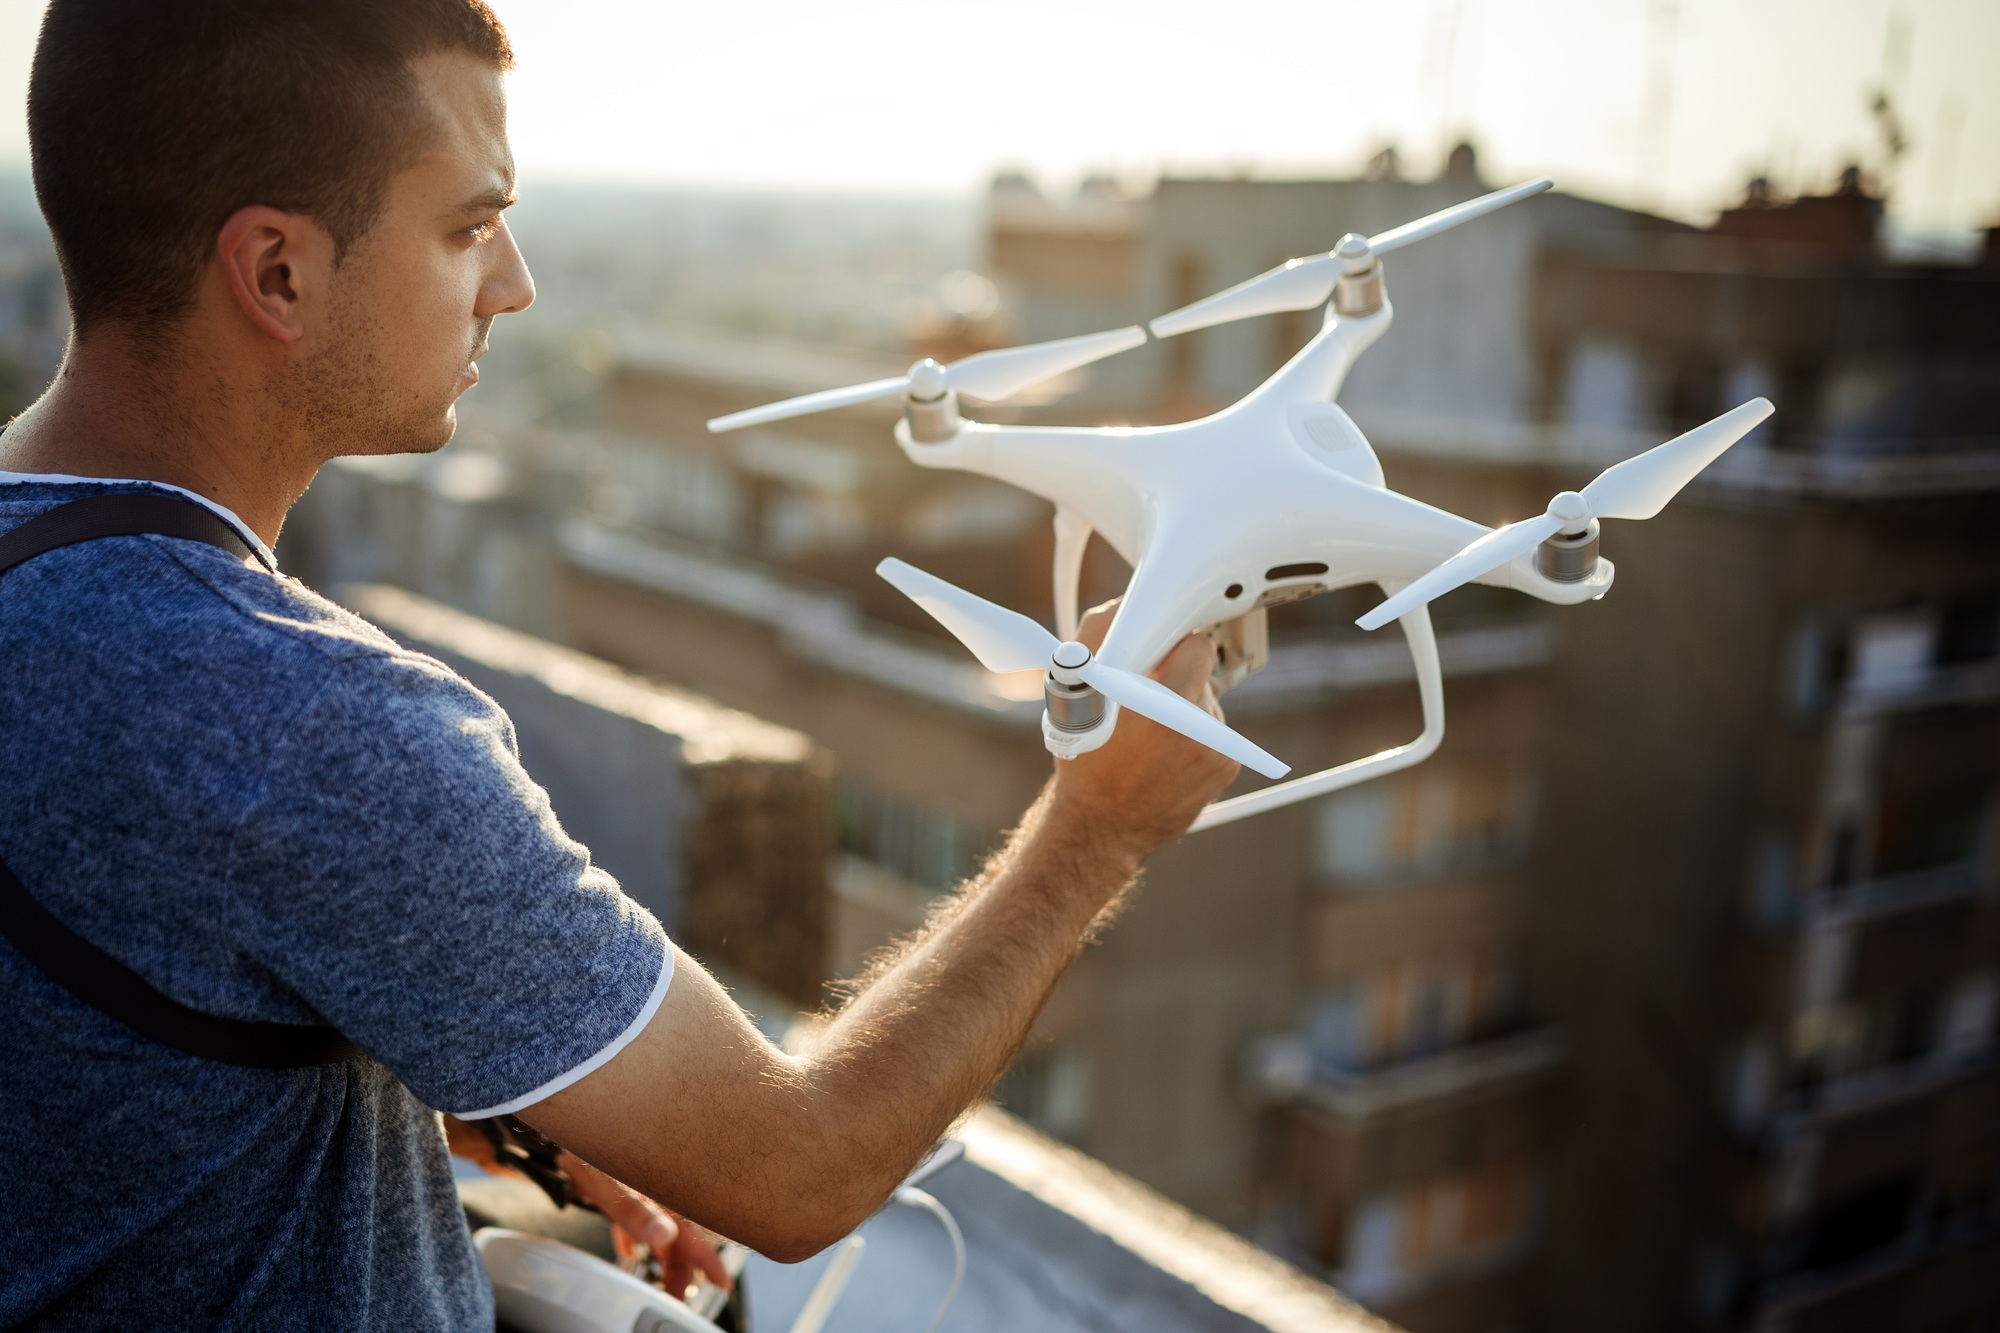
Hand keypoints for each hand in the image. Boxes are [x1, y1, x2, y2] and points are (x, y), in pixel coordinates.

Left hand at [560, 1150, 732, 1300]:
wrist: (576, 1122)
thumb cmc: (594, 1150)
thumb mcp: (615, 1187)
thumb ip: (638, 1214)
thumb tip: (665, 1235)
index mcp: (663, 1193)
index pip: (692, 1233)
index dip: (707, 1258)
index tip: (720, 1280)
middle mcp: (658, 1193)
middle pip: (679, 1238)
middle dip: (681, 1268)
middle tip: (678, 1294)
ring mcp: (643, 1191)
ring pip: (662, 1232)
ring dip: (663, 1258)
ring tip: (663, 1282)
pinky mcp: (624, 1188)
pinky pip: (637, 1219)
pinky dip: (636, 1238)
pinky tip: (629, 1250)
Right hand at [1045, 599, 1241, 860]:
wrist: (1100, 825)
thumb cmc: (1085, 758)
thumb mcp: (1076, 689)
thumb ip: (1101, 634)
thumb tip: (1125, 605)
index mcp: (1163, 702)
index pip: (1197, 645)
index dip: (1172, 646)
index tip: (1158, 655)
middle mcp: (1198, 726)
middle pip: (1199, 674)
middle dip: (1173, 679)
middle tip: (1143, 701)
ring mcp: (1216, 747)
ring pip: (1206, 703)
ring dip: (1183, 710)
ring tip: (1150, 735)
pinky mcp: (1226, 766)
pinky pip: (1216, 732)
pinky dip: (1196, 736)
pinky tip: (1166, 754)